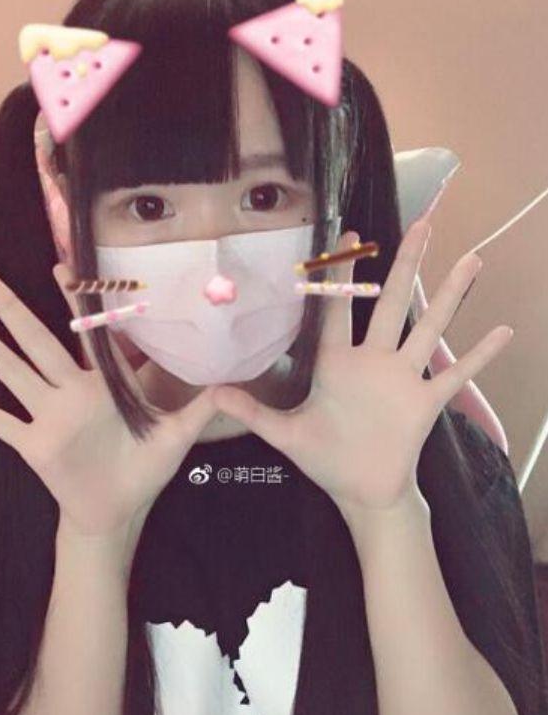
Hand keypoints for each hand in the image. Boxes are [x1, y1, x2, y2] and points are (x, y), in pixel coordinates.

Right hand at [0, 264, 219, 536]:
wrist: (117, 511)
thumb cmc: (145, 470)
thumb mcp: (177, 437)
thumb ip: (200, 409)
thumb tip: (231, 384)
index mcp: (104, 385)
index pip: (87, 334)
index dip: (75, 301)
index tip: (62, 266)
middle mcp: (70, 392)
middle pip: (36, 341)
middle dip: (12, 309)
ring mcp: (47, 416)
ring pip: (10, 371)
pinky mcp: (32, 444)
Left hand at [211, 219, 513, 517]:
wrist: (361, 491)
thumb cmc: (326, 460)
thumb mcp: (285, 434)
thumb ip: (252, 411)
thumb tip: (210, 393)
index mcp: (338, 364)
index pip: (340, 308)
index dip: (342, 273)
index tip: (347, 235)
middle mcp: (374, 361)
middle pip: (393, 303)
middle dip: (406, 263)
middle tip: (422, 222)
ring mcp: (403, 378)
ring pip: (429, 327)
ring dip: (451, 295)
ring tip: (471, 258)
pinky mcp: (425, 401)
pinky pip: (455, 374)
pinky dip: (479, 355)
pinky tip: (503, 330)